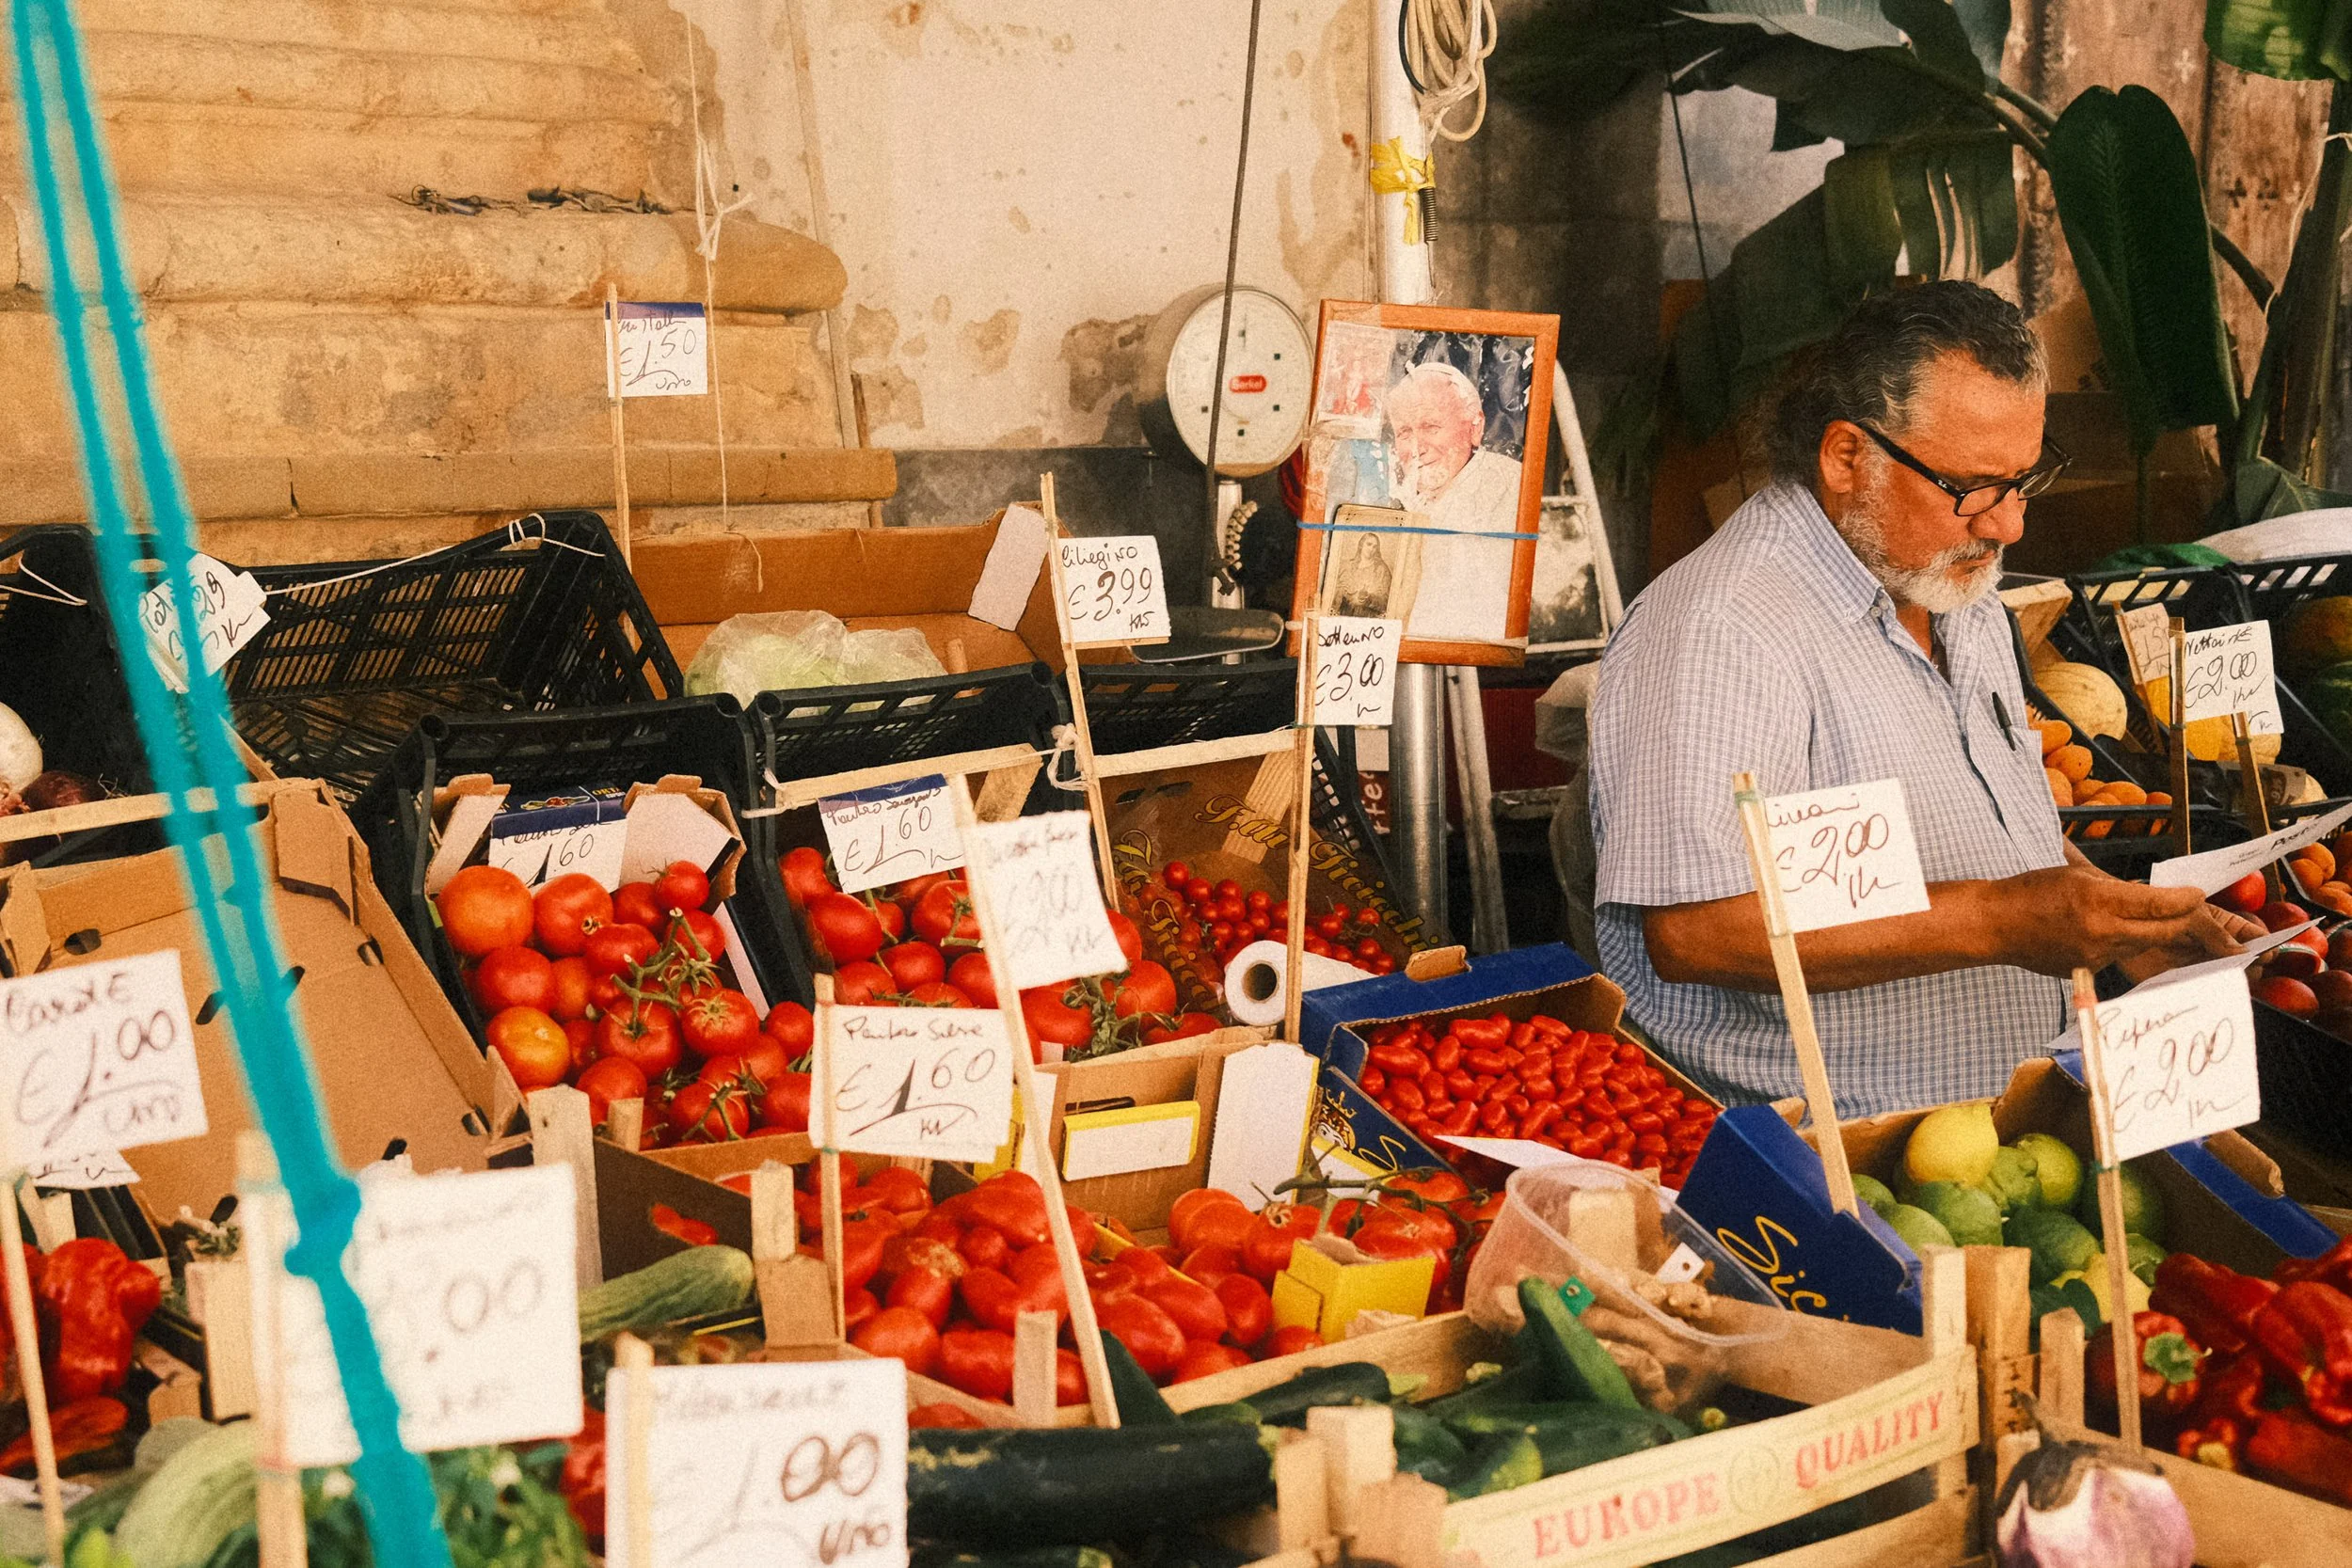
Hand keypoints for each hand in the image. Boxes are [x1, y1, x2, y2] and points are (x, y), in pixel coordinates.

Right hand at [1985, 867, 2218, 977]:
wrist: (1994, 925)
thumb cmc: (2030, 892)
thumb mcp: (2075, 875)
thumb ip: (2116, 887)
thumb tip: (2151, 897)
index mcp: (2097, 901)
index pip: (2157, 903)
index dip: (2184, 900)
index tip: (2198, 895)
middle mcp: (2101, 932)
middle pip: (2163, 931)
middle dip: (2187, 924)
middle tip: (2200, 917)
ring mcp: (2095, 956)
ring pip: (2143, 945)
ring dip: (2155, 933)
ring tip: (2159, 922)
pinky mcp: (2088, 971)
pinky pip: (2120, 956)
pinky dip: (2126, 944)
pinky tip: (2113, 933)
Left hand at [2113, 901, 2252, 984]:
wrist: (2122, 921)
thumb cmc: (2160, 909)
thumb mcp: (2192, 913)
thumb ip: (2215, 932)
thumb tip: (2241, 952)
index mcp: (2223, 926)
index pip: (2253, 936)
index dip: (2264, 945)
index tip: (2268, 953)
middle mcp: (2215, 947)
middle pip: (2243, 962)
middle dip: (2248, 966)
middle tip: (2244, 968)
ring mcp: (2200, 964)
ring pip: (2223, 978)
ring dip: (2227, 979)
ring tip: (2224, 976)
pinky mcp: (2181, 980)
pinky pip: (2199, 989)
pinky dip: (2205, 990)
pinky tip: (2205, 986)